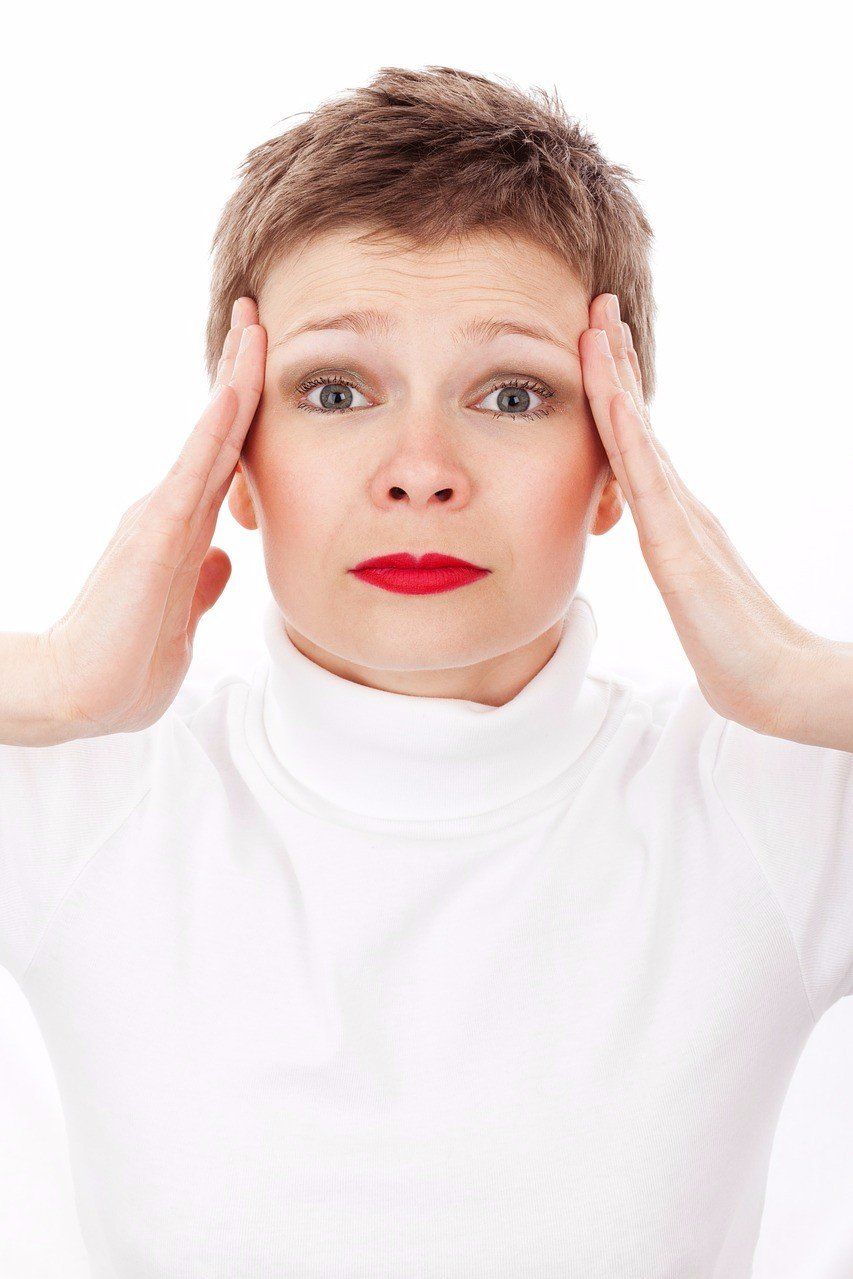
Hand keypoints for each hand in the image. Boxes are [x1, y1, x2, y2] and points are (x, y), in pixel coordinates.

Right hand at [41, 297, 266, 737]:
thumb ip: (202, 583)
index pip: (225, 457)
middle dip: (242, 370)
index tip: (264, 364)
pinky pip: (194, 472)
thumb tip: (224, 557)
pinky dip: (216, 430)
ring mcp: (162, 516)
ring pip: (210, 436)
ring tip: (254, 325)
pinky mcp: (155, 534)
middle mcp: (172, 510)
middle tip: (258, 314)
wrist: (83, 697)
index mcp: (183, 529)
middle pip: (219, 430)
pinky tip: (237, 393)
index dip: (247, 410)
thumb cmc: (128, 663)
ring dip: (236, 380)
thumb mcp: (182, 617)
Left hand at [579, 292, 815, 738]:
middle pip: (638, 421)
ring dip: (615, 380)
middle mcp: (677, 504)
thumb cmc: (733, 647)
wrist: (773, 682)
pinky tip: (612, 399)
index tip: (596, 341)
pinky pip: (649, 482)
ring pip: (639, 437)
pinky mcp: (680, 547)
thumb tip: (662, 542)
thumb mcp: (691, 591)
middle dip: (616, 361)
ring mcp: (681, 519)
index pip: (635, 440)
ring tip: (598, 326)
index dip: (615, 389)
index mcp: (673, 513)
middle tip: (598, 305)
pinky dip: (628, 436)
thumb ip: (678, 559)